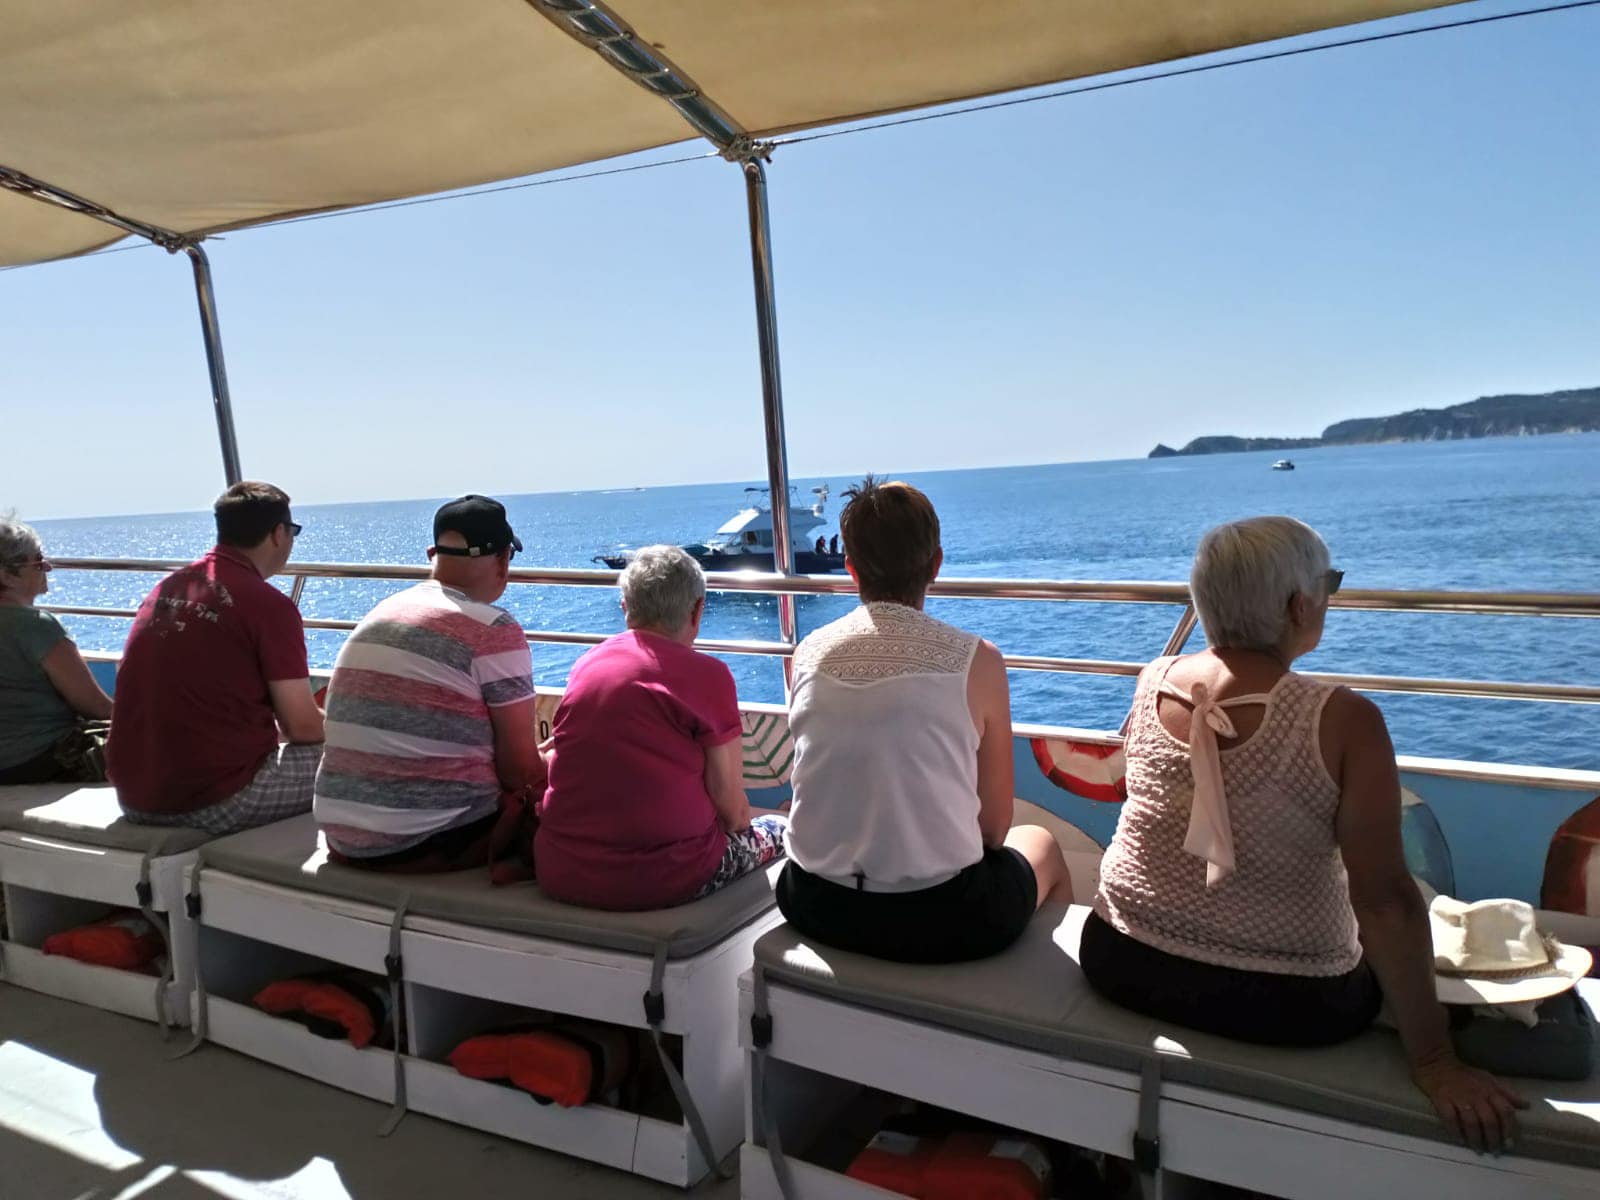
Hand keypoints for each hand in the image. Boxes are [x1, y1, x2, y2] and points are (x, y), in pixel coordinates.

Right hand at [1412, 1048, 1526, 1153]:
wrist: (1436, 1063)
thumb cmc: (1464, 1074)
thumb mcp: (1488, 1079)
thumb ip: (1507, 1093)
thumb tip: (1526, 1105)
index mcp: (1489, 1090)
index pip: (1505, 1110)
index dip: (1509, 1128)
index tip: (1510, 1143)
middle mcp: (1476, 1095)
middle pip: (1489, 1120)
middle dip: (1493, 1139)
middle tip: (1495, 1151)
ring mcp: (1458, 1097)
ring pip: (1471, 1122)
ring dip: (1476, 1139)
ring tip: (1479, 1150)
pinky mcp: (1441, 1099)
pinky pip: (1450, 1118)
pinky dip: (1455, 1131)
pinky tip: (1460, 1140)